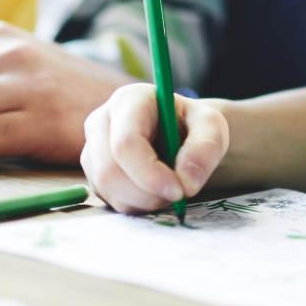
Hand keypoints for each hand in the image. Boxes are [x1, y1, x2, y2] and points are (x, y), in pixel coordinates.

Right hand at [81, 83, 228, 212]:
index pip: (126, 143)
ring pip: (107, 188)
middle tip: (178, 196)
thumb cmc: (193, 126)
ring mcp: (92, 148)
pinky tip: (155, 192)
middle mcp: (101, 121)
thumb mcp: (212, 128)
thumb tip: (186, 182)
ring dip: (143, 201)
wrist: (180, 136)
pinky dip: (136, 205)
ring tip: (170, 189)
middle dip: (147, 193)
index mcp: (129, 100)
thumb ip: (205, 149)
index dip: (149, 174)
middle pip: (109, 170)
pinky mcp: (93, 173)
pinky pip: (109, 200)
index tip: (179, 191)